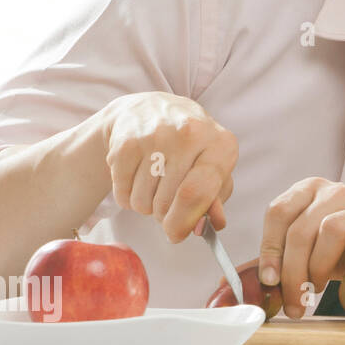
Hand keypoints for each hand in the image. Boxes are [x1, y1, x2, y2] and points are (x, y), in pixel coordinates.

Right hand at [100, 92, 236, 242]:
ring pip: (142, 202)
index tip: (176, 234)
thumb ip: (215, 199)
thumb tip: (205, 227)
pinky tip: (138, 177)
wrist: (151, 109)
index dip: (185, 222)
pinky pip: (122, 193)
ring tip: (155, 185)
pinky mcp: (125, 143)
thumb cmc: (192, 146)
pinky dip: (128, 196)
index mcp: (221, 144)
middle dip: (165, 216)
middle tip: (167, 204)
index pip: (198, 193)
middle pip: (167, 203)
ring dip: (146, 206)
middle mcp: (189, 134)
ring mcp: (155, 136)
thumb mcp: (215, 167)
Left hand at [258, 177, 344, 318]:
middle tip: (294, 302)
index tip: (269, 281)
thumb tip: (244, 283)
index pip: (277, 212)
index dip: (269, 249)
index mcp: (310, 190)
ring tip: (319, 288)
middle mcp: (334, 191)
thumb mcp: (313, 249)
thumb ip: (282, 257)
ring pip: (327, 232)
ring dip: (318, 269)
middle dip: (291, 273)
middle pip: (299, 230)